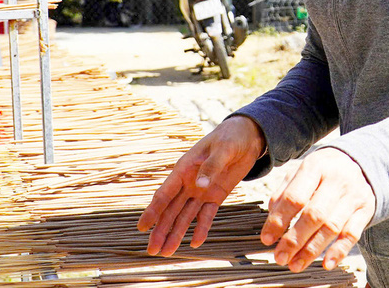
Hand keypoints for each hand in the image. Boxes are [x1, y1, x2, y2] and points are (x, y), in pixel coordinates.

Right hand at [137, 115, 265, 255]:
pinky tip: (195, 242)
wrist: (247, 136)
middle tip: (152, 250)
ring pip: (185, 216)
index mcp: (184, 169)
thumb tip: (200, 186)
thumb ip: (211, 167)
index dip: (153, 211)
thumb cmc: (230, 137)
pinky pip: (207, 215)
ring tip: (167, 252)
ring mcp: (201, 191)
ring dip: (176, 233)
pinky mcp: (216, 196)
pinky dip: (201, 228)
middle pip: (171, 210)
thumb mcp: (223, 149)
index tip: (141, 227)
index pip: (164, 193)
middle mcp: (189, 183)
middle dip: (161, 230)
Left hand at [263, 148, 373, 272]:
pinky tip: (326, 264)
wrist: (357, 162)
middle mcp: (336, 180)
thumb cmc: (321, 171)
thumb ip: (283, 193)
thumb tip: (272, 223)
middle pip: (313, 215)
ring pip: (331, 227)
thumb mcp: (300, 171)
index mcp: (314, 167)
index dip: (278, 220)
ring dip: (312, 250)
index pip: (294, 198)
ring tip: (296, 264)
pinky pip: (352, 234)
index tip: (267, 239)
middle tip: (280, 257)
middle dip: (294, 240)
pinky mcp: (365, 210)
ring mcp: (353, 196)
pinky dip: (339, 251)